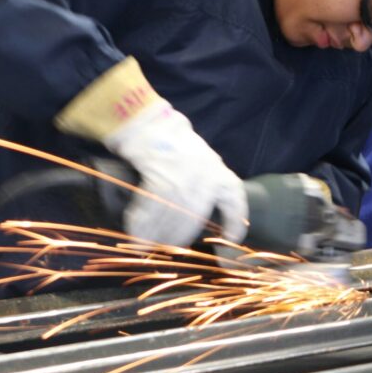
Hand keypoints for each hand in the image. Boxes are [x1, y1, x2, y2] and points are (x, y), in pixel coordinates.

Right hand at [103, 100, 247, 246]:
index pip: (236, 202)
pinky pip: (151, 209)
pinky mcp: (160, 174)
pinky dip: (142, 225)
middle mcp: (205, 174)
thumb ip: (204, 186)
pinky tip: (136, 235)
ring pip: (172, 217)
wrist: (150, 123)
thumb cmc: (174, 144)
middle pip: (196, 217)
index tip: (229, 244)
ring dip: (157, 236)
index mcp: (218, 172)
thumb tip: (193, 219)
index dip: (234, 225)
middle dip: (180, 238)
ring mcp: (183, 175)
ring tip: (147, 247)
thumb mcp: (201, 161)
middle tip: (168, 249)